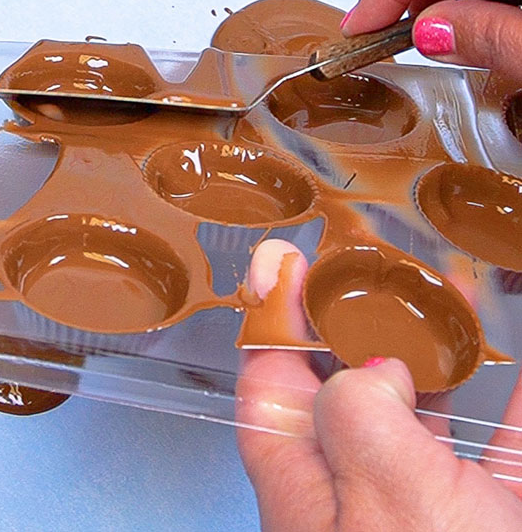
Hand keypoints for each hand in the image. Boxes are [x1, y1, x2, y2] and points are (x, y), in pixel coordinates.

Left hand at [237, 239, 521, 531]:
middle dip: (363, 318)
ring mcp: (415, 499)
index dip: (274, 310)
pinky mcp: (479, 517)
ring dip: (436, 349)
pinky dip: (508, 404)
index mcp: (304, 472)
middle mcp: (352, 481)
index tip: (285, 261)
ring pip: (419, 405)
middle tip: (379, 269)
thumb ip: (359, 409)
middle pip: (345, 377)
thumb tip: (379, 369)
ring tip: (449, 298)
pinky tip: (514, 370)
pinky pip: (494, 444)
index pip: (269, 370)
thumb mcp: (380, 487)